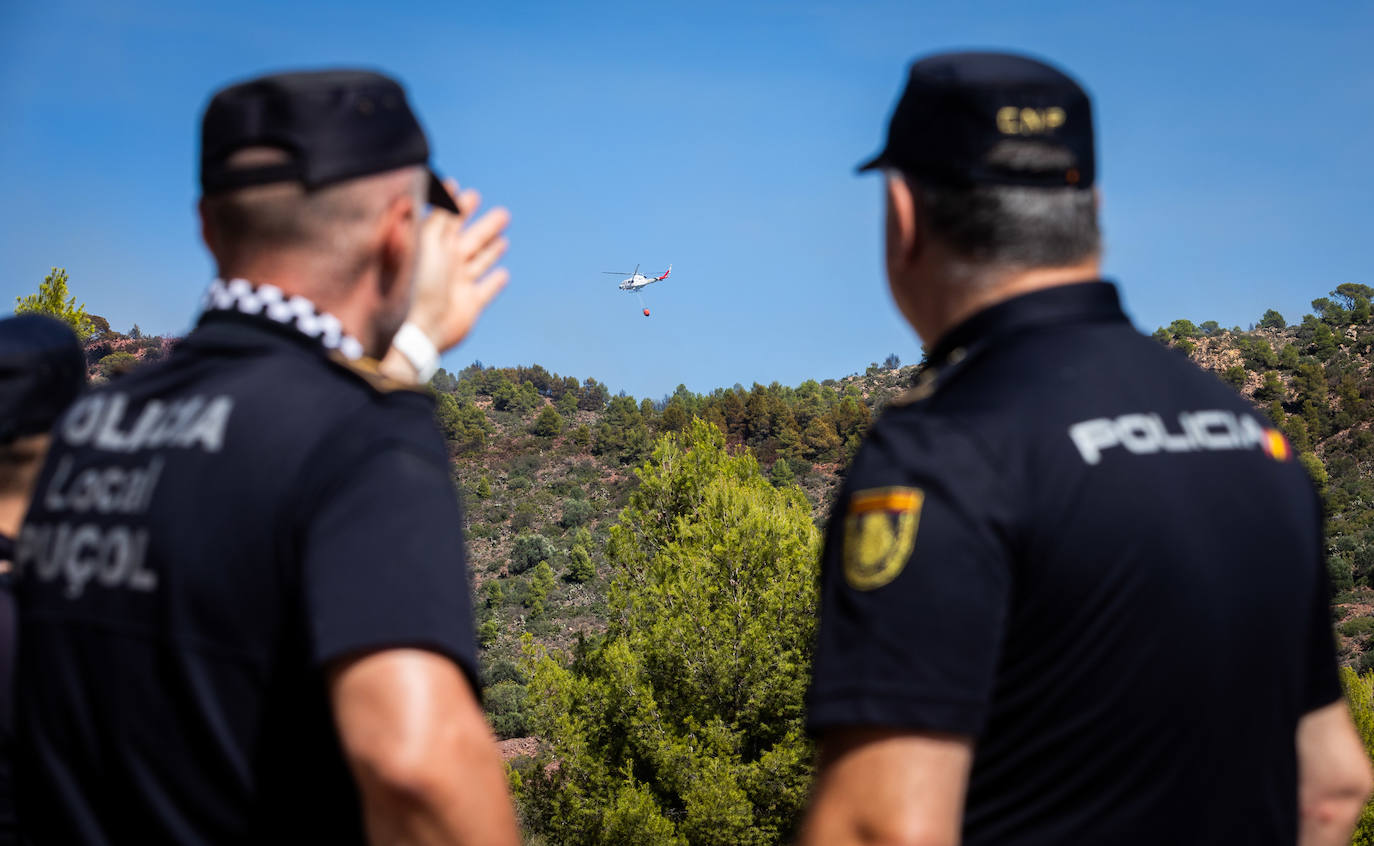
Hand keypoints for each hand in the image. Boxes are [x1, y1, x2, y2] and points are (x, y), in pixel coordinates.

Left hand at [406, 181, 509, 352]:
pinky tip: (503, 274)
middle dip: (486, 225)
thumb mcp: (425, 242)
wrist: (419, 327)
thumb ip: (436, 215)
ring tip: (503, 238)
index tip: (468, 191)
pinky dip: (495, 282)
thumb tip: (441, 186)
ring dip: (493, 250)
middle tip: (503, 213)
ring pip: (481, 261)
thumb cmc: (416, 283)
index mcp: (434, 245)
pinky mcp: (471, 304)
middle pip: (472, 238)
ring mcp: (459, 283)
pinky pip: (487, 289)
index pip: (449, 219)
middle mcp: (448, 263)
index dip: (459, 205)